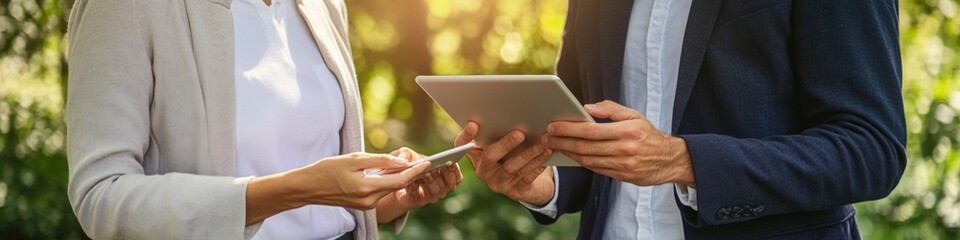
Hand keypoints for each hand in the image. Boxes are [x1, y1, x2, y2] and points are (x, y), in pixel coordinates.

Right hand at [246, 152, 428, 224]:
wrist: (306, 187)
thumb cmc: (326, 170)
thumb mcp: (354, 159)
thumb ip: (380, 160)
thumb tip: (402, 161)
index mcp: (366, 189)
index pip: (399, 181)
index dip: (415, 171)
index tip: (428, 161)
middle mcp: (368, 201)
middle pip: (396, 186)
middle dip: (410, 173)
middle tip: (421, 159)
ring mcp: (365, 205)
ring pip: (389, 189)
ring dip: (399, 177)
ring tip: (409, 162)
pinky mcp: (362, 205)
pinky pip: (380, 191)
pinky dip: (387, 181)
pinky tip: (391, 171)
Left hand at [390, 148, 462, 208]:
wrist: (392, 181)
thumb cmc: (405, 165)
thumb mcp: (406, 154)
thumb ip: (406, 153)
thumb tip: (412, 160)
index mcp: (444, 176)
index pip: (457, 177)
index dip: (455, 170)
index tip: (450, 162)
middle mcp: (440, 188)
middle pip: (449, 185)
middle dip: (444, 175)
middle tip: (439, 166)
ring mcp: (429, 196)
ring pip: (436, 191)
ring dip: (432, 181)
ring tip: (425, 173)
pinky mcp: (416, 201)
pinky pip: (418, 196)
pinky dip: (416, 188)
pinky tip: (413, 181)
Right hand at [455, 122, 555, 205]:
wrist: (529, 183)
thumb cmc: (513, 154)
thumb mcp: (502, 143)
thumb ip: (498, 131)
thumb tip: (507, 111)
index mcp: (476, 155)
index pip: (462, 145)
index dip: (466, 135)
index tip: (474, 124)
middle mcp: (484, 170)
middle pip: (490, 156)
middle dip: (505, 144)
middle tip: (519, 133)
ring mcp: (499, 183)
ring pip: (512, 166)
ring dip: (528, 152)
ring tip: (542, 141)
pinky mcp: (516, 191)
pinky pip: (527, 176)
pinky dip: (538, 163)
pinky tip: (547, 152)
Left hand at [544, 100, 695, 186]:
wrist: (670, 160)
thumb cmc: (648, 134)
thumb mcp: (634, 115)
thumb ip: (611, 109)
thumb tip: (586, 108)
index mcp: (627, 131)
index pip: (591, 131)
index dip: (569, 129)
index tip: (553, 126)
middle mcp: (625, 149)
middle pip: (585, 147)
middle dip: (562, 142)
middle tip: (545, 138)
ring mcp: (623, 165)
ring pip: (588, 160)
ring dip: (567, 153)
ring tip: (553, 146)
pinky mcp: (622, 176)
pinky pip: (596, 169)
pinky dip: (580, 162)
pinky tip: (570, 155)